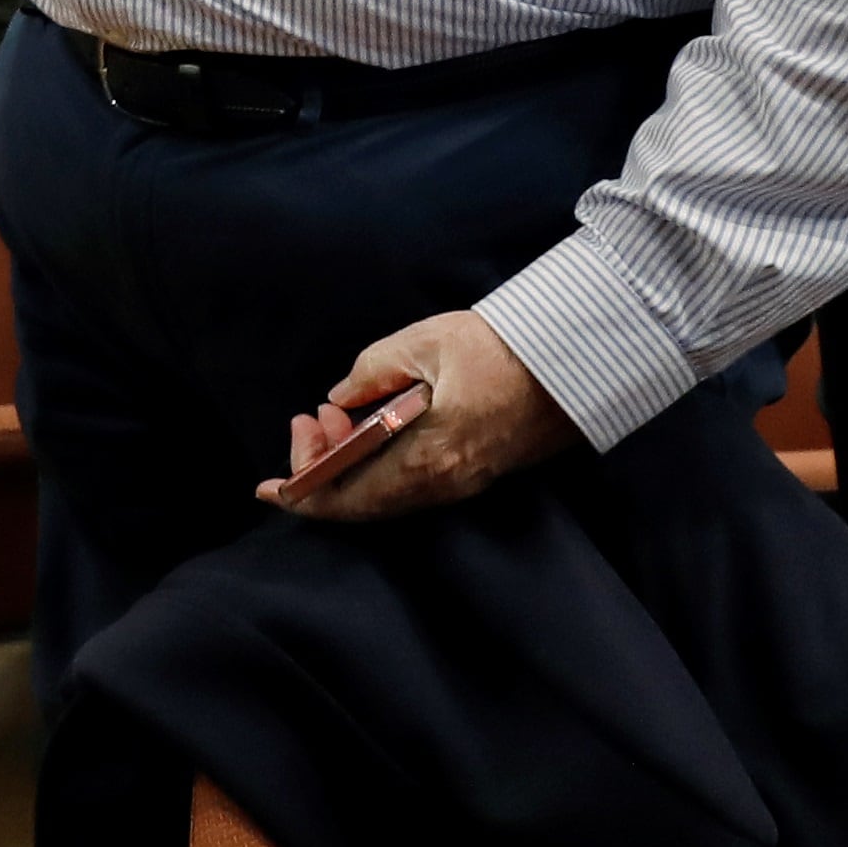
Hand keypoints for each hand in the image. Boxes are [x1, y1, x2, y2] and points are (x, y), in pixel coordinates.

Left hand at [262, 310, 576, 520]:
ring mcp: (467, 482)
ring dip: (349, 461)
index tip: (267, 487)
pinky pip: (413, 483)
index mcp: (426, 457)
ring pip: (388, 493)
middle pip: (363, 502)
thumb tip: (340, 399)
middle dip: (320, 467)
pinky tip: (370, 423)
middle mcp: (446, 483)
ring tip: (333, 413)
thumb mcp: (421, 344)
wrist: (580, 357)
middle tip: (307, 419)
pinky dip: (379, 461)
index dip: (301, 496)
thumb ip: (369, 373)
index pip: (348, 498)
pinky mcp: (480, 471)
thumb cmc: (501, 345)